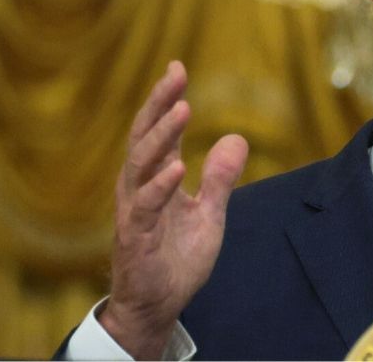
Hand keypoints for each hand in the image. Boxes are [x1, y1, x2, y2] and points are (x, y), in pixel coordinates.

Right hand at [99, 61, 248, 359]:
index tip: (177, 66)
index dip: (166, 98)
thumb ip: (220, 178)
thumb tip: (237, 138)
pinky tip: (177, 167)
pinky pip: (146, 206)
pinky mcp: (136, 236)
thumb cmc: (176, 257)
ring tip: (181, 108)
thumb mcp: (209, 214)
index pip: (159, 130)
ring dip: (161, 135)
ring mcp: (135, 210)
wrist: (159, 304)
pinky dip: (160, 185)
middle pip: (144, 136)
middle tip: (175, 74)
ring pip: (140, 164)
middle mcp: (140, 187)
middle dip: (158, 103)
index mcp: (156, 178)